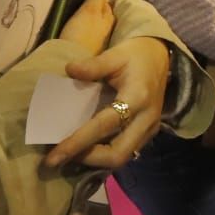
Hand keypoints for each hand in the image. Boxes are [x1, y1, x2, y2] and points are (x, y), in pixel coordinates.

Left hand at [44, 37, 171, 169]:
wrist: (161, 57)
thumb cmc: (136, 55)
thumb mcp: (115, 54)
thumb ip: (93, 65)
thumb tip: (69, 70)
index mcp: (137, 97)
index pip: (104, 126)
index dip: (78, 142)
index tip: (54, 156)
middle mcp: (146, 119)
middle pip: (117, 154)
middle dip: (88, 159)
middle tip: (60, 157)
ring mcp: (150, 129)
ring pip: (123, 158)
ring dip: (95, 160)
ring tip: (70, 155)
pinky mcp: (148, 133)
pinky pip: (126, 152)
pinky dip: (104, 155)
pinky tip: (87, 149)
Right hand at [57, 0, 114, 55]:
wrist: (69, 66)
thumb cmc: (80, 35)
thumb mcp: (89, 11)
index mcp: (109, 18)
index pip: (107, 2)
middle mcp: (108, 30)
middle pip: (102, 15)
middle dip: (97, 8)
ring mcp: (99, 43)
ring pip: (96, 26)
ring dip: (90, 20)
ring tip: (80, 14)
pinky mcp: (90, 53)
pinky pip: (89, 37)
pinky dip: (85, 32)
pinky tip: (78, 31)